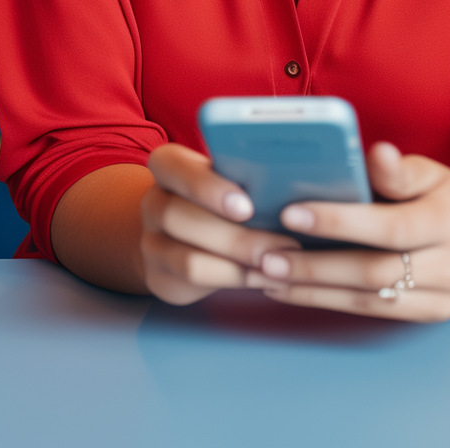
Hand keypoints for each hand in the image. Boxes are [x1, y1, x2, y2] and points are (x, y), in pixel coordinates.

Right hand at [137, 142, 299, 305]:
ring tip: (279, 266)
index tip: (246, 206)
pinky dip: (235, 281)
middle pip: (180, 217)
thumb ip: (249, 177)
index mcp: (168, 167)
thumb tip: (298, 183)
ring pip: (189, 259)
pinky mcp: (159, 277)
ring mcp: (151, 243)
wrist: (179, 236)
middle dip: (236, 237)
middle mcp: (153, 202)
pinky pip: (194, 283)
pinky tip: (265, 278)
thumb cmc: (221, 199)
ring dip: (240, 266)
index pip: (173, 167)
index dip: (206, 187)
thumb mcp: (229, 179)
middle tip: (284, 246)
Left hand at [243, 142, 449, 321]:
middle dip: (313, 265)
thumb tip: (375, 154)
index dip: (339, 221)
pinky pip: (369, 313)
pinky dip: (324, 301)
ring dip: (310, 290)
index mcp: (449, 222)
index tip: (291, 211)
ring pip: (366, 299)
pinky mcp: (426, 317)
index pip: (389, 226)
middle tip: (264, 254)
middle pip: (372, 271)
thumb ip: (399, 170)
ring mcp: (439, 299)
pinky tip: (289, 290)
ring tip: (265, 275)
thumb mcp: (434, 174)